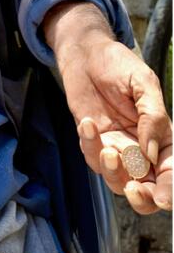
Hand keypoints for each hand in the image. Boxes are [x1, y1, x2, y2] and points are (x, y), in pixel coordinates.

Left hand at [43, 2, 171, 213]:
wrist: (86, 54)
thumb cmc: (119, 65)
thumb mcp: (143, 84)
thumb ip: (152, 117)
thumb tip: (151, 153)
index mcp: (162, 137)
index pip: (171, 172)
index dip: (170, 189)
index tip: (162, 197)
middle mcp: (141, 149)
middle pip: (147, 190)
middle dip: (142, 198)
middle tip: (133, 188)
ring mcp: (116, 148)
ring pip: (118, 181)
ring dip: (113, 171)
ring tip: (107, 147)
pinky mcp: (93, 142)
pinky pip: (92, 158)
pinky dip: (89, 145)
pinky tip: (88, 122)